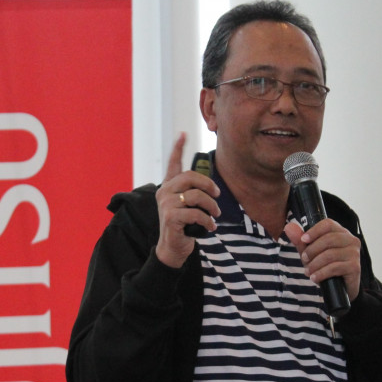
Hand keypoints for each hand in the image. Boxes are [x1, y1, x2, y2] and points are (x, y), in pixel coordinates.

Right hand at [154, 133, 219, 267]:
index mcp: (168, 187)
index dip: (178, 148)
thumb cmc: (184, 226)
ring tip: (215, 215)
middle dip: (209, 185)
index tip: (183, 134)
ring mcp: (165, 204)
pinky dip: (207, 221)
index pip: (172, 164)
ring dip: (211, 206)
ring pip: (196, 195)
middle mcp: (164, 192)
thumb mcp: (188, 206)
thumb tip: (212, 188)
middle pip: (190, 177)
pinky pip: (196, 213)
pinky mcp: (170, 217)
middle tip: (218, 196)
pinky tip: (210, 227)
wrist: (173, 248)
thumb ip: (194, 194)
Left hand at [283, 219, 360, 301]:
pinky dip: (321, 273)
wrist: (340, 288)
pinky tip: (315, 278)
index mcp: (341, 232)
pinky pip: (334, 267)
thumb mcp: (310, 253)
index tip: (303, 240)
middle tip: (304, 259)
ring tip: (308, 271)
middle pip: (329, 239)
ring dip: (315, 264)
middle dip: (312, 250)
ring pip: (330, 254)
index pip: (328, 224)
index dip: (314, 231)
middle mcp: (351, 240)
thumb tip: (289, 227)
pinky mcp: (355, 267)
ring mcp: (355, 253)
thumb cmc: (325, 266)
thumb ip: (300, 241)